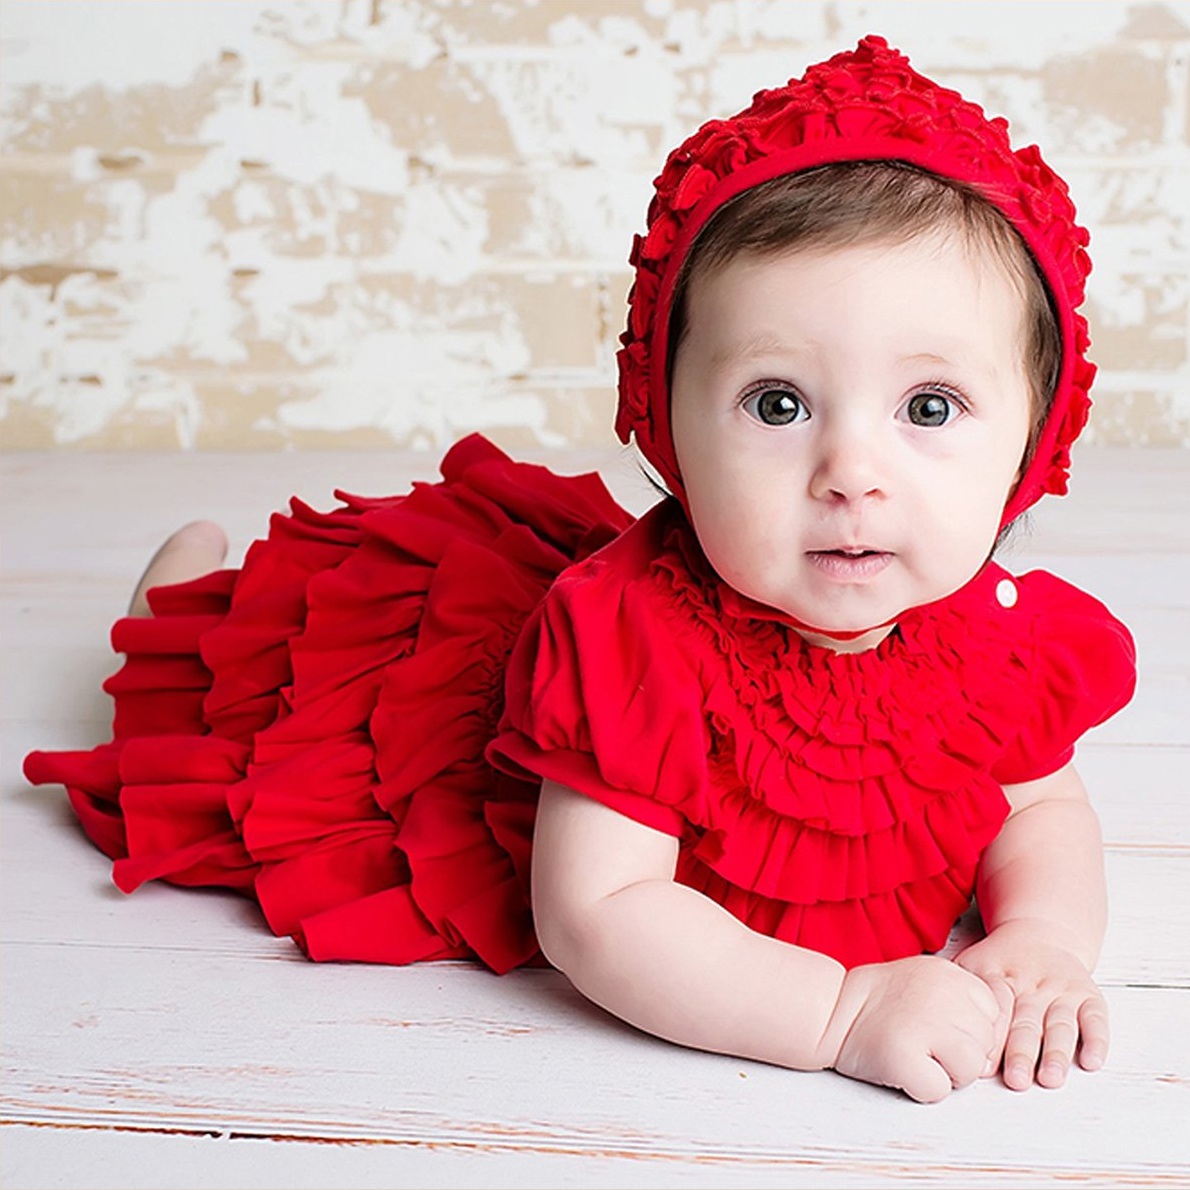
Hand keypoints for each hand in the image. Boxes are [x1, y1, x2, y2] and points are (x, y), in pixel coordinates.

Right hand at [824, 955, 1001, 1102]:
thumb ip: (963, 1001)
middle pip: (984, 1046)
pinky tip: (901, 1066)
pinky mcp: (904, 1057)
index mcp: (950, 974)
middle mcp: (942, 995)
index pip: (993, 1016)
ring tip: (914, 1054)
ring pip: (969, 1070)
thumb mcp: (928, 980)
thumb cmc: (881, 1001)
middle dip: (960, 1054)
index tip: (937, 1025)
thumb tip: (988, 1051)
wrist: (831, 1009)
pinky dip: (921, 1088)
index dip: (968, 1029)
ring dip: (946, 1074)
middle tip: (922, 1041)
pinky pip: (939, 1090)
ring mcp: (924, 1025)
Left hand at [956, 920, 1108, 1090]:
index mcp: (999, 975)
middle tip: (1014, 1080)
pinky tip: (1091, 1062)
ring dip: (1056, 1052)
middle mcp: (1031, 983)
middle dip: (1020, 1051)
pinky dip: (1096, 1039)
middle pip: (1026, 1020)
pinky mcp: (1088, 994)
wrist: (1039, 932)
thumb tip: (927, 1019)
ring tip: (1049, 1078)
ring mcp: (1061, 989)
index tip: (980, 1064)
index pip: (995, 1007)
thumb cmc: (997, 961)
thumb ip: (955, 990)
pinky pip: (1096, 1018)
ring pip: (1060, 1022)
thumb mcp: (971, 965)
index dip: (989, 1036)